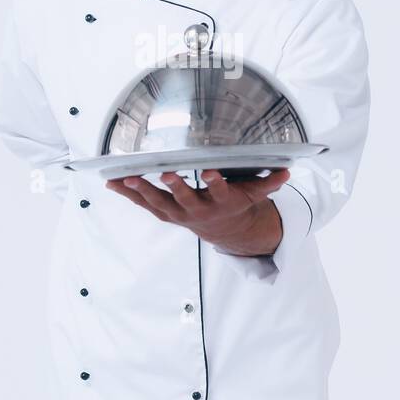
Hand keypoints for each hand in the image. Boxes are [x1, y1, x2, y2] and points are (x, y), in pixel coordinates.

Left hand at [105, 169, 289, 255]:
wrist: (222, 230)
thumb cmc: (235, 203)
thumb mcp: (253, 195)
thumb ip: (268, 183)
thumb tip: (287, 172)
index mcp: (221, 202)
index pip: (219, 191)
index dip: (214, 182)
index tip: (209, 170)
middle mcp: (198, 210)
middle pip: (185, 199)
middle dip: (175, 187)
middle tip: (164, 173)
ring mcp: (179, 213)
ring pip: (159, 203)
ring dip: (142, 191)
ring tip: (126, 179)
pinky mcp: (164, 213)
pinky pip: (144, 203)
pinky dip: (128, 194)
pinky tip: (112, 182)